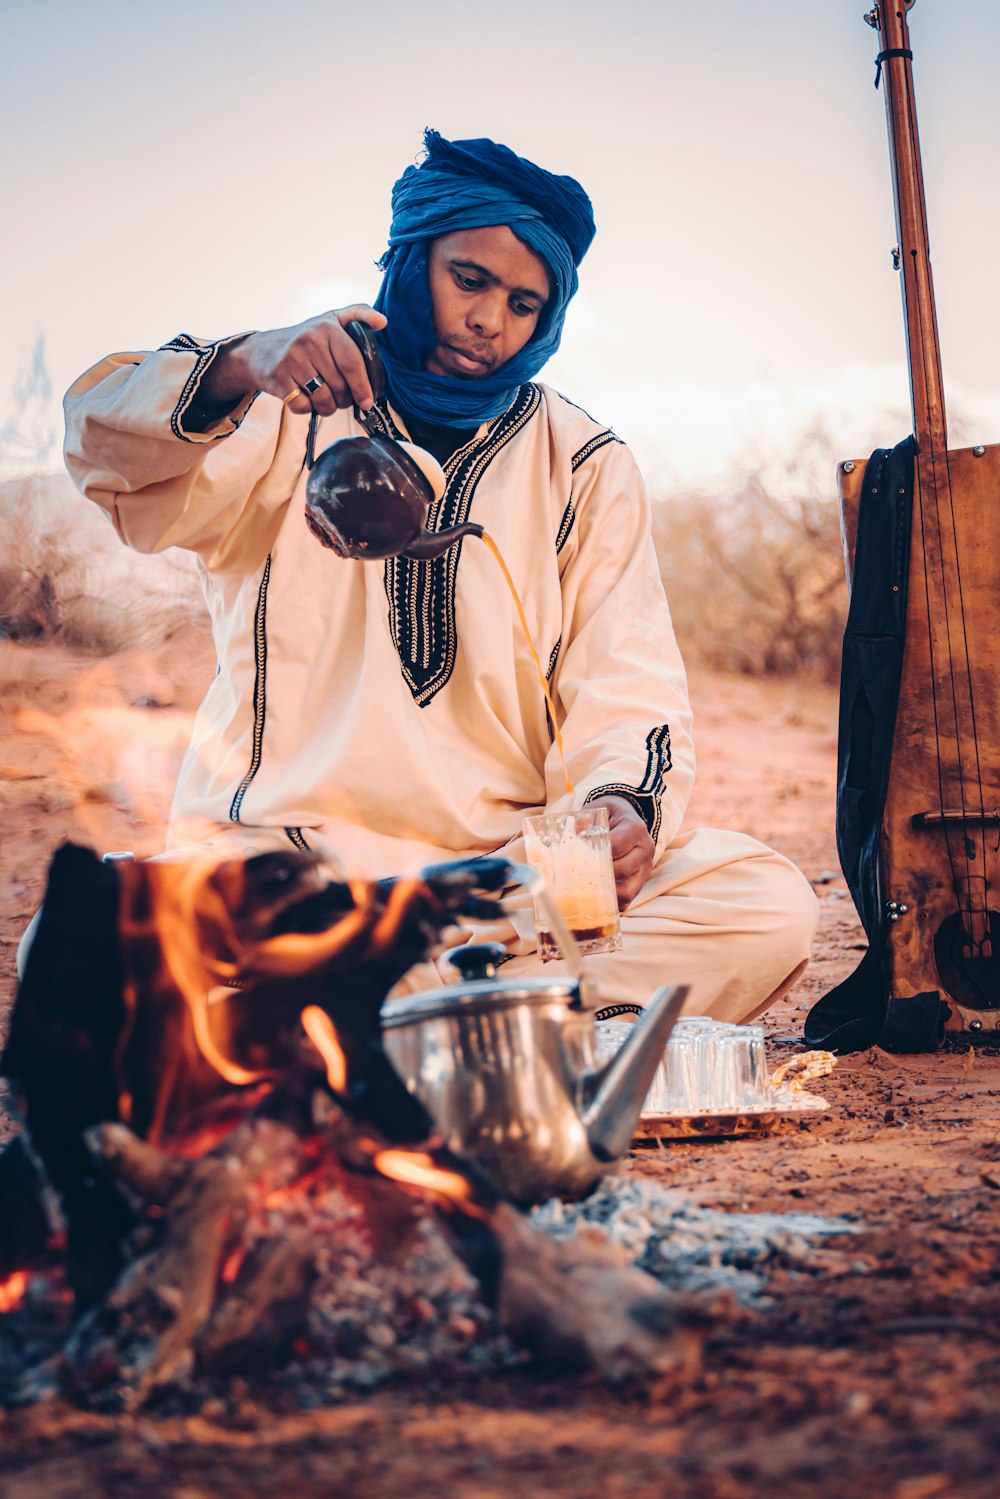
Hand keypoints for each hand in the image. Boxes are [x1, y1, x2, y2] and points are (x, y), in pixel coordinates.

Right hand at [199, 306, 386, 417]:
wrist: (261, 351)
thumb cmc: (305, 339)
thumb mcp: (330, 320)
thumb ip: (357, 316)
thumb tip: (383, 322)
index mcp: (327, 327)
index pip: (352, 362)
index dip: (363, 386)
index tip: (368, 401)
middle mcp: (309, 341)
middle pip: (340, 385)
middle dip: (345, 399)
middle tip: (343, 398)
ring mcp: (292, 360)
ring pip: (324, 399)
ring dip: (328, 407)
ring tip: (325, 398)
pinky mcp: (279, 378)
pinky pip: (304, 407)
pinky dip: (309, 409)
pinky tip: (306, 397)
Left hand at [587, 795, 653, 910]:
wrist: (627, 819)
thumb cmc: (610, 816)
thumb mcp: (599, 810)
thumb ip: (586, 819)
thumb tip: (574, 831)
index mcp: (635, 829)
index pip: (616, 846)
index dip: (596, 855)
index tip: (578, 859)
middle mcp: (645, 849)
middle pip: (623, 870)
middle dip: (599, 876)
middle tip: (577, 878)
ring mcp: (645, 868)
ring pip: (628, 890)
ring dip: (606, 894)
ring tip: (586, 892)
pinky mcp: (641, 882)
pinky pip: (628, 899)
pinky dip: (612, 903)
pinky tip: (596, 900)